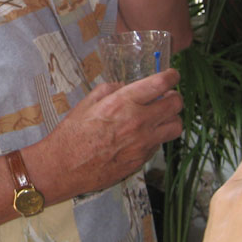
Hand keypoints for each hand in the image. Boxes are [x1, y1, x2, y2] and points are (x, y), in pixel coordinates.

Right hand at [34, 68, 182, 196]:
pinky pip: (160, 144)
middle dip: (174, 96)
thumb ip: (110, 90)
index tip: (172, 75)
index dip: (171, 76)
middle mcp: (138, 122)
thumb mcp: (87, 103)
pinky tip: (142, 135)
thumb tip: (125, 87)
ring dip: (171, 118)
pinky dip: (156, 136)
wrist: (65, 167)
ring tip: (160, 117)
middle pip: (176, 105)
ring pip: (176, 126)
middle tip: (167, 96)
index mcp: (123, 103)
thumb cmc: (72, 134)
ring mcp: (143, 143)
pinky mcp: (142, 159)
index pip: (160, 84)